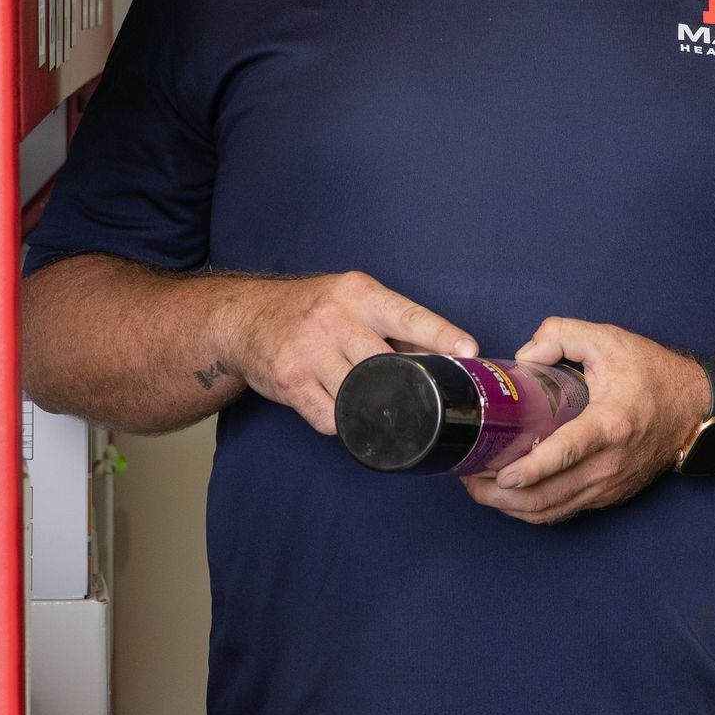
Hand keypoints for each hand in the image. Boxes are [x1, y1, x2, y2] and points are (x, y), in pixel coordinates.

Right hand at [225, 273, 476, 436]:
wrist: (246, 318)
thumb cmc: (311, 310)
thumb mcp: (354, 301)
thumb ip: (396, 326)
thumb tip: (449, 356)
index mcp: (359, 294)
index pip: (408, 316)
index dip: (441, 335)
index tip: (468, 350)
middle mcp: (334, 318)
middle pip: (386, 365)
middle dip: (404, 383)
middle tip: (418, 395)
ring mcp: (308, 350)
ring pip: (360, 396)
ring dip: (369, 404)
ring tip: (366, 395)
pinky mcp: (289, 381)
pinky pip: (332, 418)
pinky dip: (343, 421)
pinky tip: (338, 405)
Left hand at [464, 317, 708, 526]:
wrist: (697, 411)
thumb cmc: (655, 375)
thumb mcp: (610, 340)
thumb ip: (562, 335)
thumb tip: (524, 357)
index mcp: (610, 424)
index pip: (568, 452)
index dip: (533, 468)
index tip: (501, 474)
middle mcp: (610, 463)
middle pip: (550, 495)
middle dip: (502, 496)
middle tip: (470, 481)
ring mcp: (610, 485)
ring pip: (554, 510)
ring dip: (512, 508)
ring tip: (480, 490)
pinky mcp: (609, 495)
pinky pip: (565, 511)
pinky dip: (534, 510)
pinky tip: (511, 497)